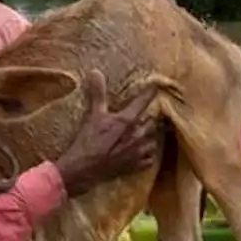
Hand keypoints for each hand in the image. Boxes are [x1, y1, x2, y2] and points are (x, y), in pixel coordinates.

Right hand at [56, 70, 159, 197]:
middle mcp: (137, 135)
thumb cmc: (88, 141)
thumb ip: (98, 93)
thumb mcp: (93, 115)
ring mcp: (138, 152)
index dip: (150, 93)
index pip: (143, 102)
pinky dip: (148, 154)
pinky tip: (144, 152)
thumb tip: (95, 72)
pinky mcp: (135, 166)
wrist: (84, 168)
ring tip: (147, 132)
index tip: (156, 86)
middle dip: (151, 116)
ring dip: (150, 135)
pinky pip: (150, 159)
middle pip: (152, 122)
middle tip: (149, 112)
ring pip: (153, 140)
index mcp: (128, 120)